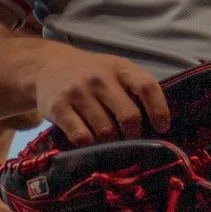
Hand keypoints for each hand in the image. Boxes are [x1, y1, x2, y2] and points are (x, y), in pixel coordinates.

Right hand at [30, 46, 170, 144]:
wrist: (47, 65)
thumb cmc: (91, 73)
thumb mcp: (115, 70)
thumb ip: (135, 89)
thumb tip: (159, 124)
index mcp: (120, 68)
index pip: (147, 87)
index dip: (159, 110)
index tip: (162, 128)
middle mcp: (99, 78)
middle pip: (129, 116)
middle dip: (134, 135)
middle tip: (131, 141)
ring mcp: (78, 92)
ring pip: (106, 131)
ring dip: (111, 143)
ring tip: (110, 143)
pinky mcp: (58, 108)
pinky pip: (82, 137)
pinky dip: (90, 146)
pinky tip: (90, 143)